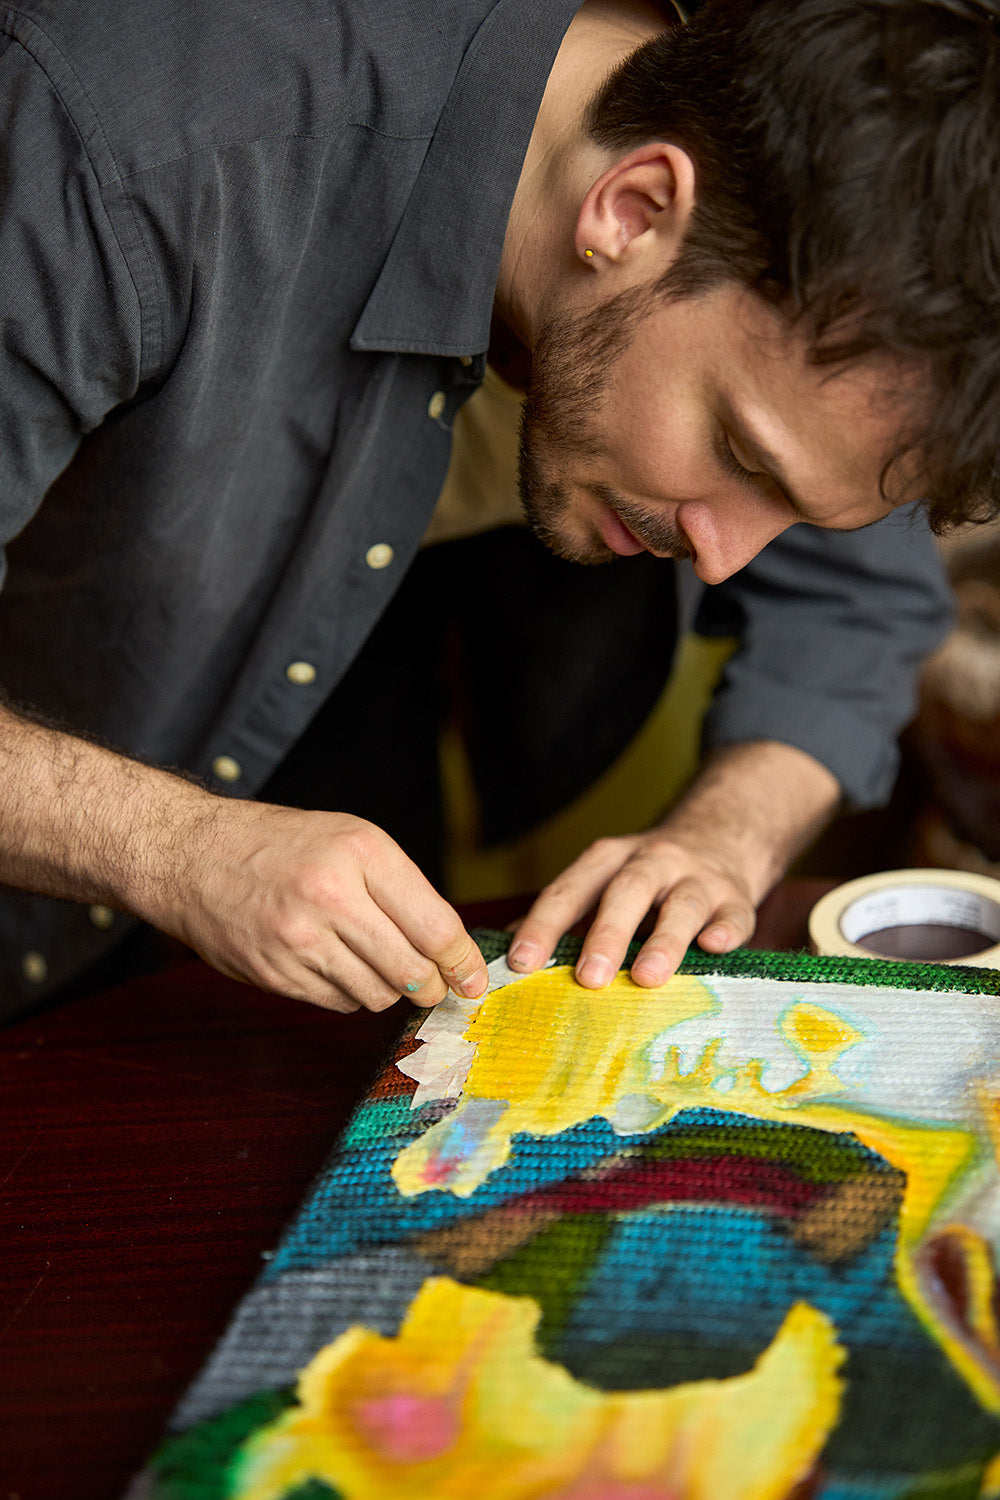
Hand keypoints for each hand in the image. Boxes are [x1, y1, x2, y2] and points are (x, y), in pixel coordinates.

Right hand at [152, 802, 488, 1013]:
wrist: (191, 856)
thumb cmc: (280, 844)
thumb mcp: (349, 838)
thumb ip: (400, 888)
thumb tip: (450, 951)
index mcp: (361, 852)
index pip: (436, 926)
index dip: (463, 962)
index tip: (475, 980)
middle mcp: (331, 895)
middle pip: (412, 971)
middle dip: (430, 987)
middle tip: (433, 986)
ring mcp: (300, 939)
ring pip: (377, 994)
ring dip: (386, 989)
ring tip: (369, 961)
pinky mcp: (276, 974)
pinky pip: (338, 1003)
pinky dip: (347, 993)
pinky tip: (332, 964)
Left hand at [505, 741, 840, 988]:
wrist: (721, 836)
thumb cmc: (646, 878)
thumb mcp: (602, 882)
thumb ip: (565, 917)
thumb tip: (512, 959)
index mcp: (607, 861)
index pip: (570, 890)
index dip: (544, 925)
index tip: (521, 962)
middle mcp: (652, 863)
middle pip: (626, 892)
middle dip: (606, 934)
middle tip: (589, 978)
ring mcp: (697, 880)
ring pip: (681, 905)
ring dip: (664, 940)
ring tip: (648, 977)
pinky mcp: (736, 900)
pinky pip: (734, 915)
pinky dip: (725, 930)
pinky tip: (714, 947)